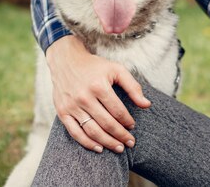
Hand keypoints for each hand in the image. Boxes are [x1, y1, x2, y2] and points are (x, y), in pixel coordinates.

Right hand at [46, 35, 151, 152]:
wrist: (66, 60)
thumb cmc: (94, 66)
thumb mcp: (116, 69)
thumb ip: (133, 86)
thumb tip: (146, 104)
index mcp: (98, 86)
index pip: (117, 110)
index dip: (127, 121)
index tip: (132, 126)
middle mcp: (84, 97)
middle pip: (106, 123)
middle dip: (120, 135)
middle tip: (130, 143)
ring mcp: (72, 106)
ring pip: (92, 131)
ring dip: (107, 142)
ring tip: (118, 148)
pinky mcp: (63, 111)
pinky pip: (75, 133)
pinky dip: (87, 143)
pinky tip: (99, 148)